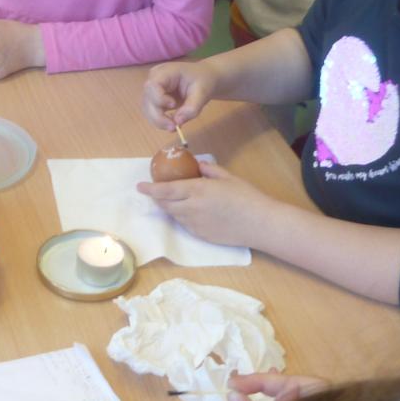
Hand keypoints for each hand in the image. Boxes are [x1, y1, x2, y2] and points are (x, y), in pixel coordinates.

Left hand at [135, 161, 273, 247]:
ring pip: (173, 215)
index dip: (150, 188)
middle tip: (156, 191)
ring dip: (169, 207)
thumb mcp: (227, 176)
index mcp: (197, 190)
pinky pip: (184, 224)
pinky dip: (181, 216)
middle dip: (157, 198)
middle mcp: (191, 208)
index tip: (140, 186)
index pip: (165, 190)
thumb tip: (196, 164)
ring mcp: (194, 224)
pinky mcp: (200, 235)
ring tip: (174, 199)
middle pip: (164, 204)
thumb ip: (207, 169)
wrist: (260, 224)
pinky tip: (191, 211)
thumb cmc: (246, 196)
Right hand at [142, 60, 217, 129]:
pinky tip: (172, 123)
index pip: (152, 85)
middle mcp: (154, 80)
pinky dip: (160, 121)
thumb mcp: (203, 92)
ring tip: (174, 127)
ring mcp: (153, 90)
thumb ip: (192, 108)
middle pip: (147, 99)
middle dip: (158, 116)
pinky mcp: (154, 99)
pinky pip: (152, 112)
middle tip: (173, 128)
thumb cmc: (204, 81)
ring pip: (147, 108)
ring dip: (158, 121)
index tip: (173, 106)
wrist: (205, 78)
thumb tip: (178, 122)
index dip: (159, 98)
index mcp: (165, 72)